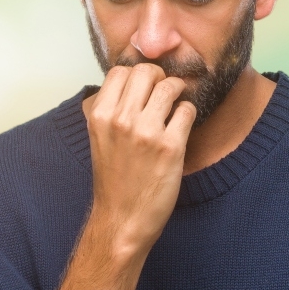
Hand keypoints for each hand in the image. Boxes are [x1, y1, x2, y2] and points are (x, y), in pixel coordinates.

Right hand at [81, 63, 196, 258]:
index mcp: (100, 115)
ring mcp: (146, 132)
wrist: (122, 219)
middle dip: (160, 77)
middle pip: (147, 71)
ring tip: (175, 107)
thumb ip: (112, 109)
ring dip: (178, 92)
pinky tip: (181, 127)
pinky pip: (187, 110)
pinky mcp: (170, 146)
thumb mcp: (100, 138)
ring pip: (170, 86)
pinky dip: (188, 114)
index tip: (146, 86)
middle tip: (165, 92)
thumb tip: (133, 82)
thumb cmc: (114, 180)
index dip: (138, 74)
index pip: (121, 70)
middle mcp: (121, 120)